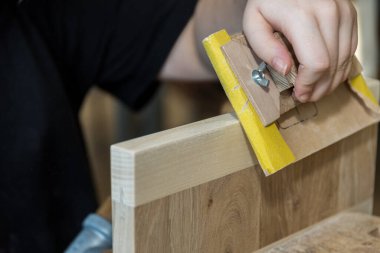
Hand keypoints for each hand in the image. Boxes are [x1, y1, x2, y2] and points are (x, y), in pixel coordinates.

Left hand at [243, 0, 357, 101]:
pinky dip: (340, 66)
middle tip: (306, 96)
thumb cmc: (267, 2)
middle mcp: (328, 13)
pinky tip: (326, 75)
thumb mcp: (253, 22)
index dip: (308, 85)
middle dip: (319, 88)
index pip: (316, 63)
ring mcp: (343, 12)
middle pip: (332, 64)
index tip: (298, 94)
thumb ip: (265, 47)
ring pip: (345, 59)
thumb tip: (285, 70)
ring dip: (331, 81)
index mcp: (301, 17)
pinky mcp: (350, 14)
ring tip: (316, 89)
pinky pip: (351, 48)